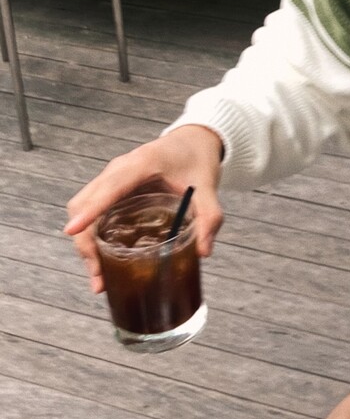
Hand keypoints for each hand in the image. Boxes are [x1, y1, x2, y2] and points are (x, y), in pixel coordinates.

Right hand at [65, 125, 224, 293]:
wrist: (193, 141)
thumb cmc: (197, 160)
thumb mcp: (208, 188)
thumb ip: (209, 218)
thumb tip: (203, 252)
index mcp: (140, 165)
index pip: (108, 189)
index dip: (89, 211)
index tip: (73, 231)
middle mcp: (117, 170)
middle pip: (84, 203)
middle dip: (85, 241)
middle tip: (99, 277)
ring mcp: (111, 179)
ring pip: (82, 209)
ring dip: (85, 242)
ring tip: (100, 277)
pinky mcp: (112, 189)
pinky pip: (92, 210)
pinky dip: (91, 235)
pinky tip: (104, 260)